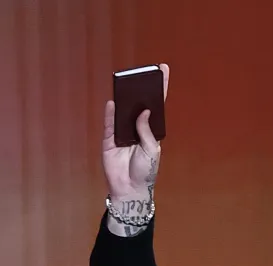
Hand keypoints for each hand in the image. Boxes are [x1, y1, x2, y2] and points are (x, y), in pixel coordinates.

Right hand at [102, 63, 169, 201]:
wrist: (130, 189)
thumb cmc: (145, 171)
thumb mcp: (152, 150)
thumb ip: (147, 131)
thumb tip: (144, 110)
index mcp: (150, 130)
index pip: (156, 105)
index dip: (160, 88)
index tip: (163, 69)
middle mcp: (136, 127)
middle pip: (138, 104)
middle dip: (140, 88)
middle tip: (143, 72)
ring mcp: (122, 132)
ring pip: (123, 111)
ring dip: (125, 97)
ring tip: (128, 82)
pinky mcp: (110, 139)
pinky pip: (109, 123)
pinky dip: (111, 113)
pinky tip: (114, 102)